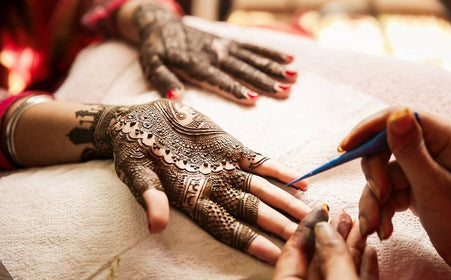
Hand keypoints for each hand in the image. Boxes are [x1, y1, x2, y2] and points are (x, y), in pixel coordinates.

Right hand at [93, 99, 309, 263]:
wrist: (138, 120)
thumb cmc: (133, 151)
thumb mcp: (136, 174)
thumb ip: (151, 197)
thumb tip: (156, 225)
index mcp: (193, 200)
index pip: (226, 227)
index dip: (250, 241)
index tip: (274, 255)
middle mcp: (215, 188)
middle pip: (252, 211)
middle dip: (278, 224)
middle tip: (306, 236)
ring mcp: (226, 168)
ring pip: (262, 189)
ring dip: (286, 201)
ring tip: (310, 212)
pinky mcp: (231, 147)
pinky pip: (260, 161)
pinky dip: (280, 169)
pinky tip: (300, 180)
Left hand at [131, 2, 295, 104]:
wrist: (159, 21)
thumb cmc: (155, 49)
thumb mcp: (151, 64)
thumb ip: (163, 80)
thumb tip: (175, 98)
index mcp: (194, 63)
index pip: (218, 78)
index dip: (235, 89)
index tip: (254, 99)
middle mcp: (213, 54)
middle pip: (242, 69)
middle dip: (264, 81)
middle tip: (285, 92)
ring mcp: (223, 46)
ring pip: (252, 58)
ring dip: (273, 68)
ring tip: (294, 78)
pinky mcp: (228, 41)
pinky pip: (252, 47)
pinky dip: (269, 52)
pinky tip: (289, 59)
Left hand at [273, 206, 378, 279]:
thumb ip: (332, 258)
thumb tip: (325, 230)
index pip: (291, 253)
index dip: (306, 228)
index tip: (320, 210)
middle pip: (318, 260)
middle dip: (333, 236)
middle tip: (343, 216)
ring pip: (338, 272)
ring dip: (351, 250)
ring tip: (360, 228)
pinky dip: (362, 270)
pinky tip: (370, 252)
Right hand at [339, 107, 450, 278]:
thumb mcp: (435, 187)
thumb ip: (410, 150)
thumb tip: (395, 113)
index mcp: (446, 137)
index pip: (399, 118)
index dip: (368, 130)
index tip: (344, 149)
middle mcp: (434, 147)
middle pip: (385, 148)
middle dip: (375, 177)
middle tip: (377, 197)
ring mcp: (425, 168)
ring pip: (383, 174)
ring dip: (375, 200)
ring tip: (376, 227)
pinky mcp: (418, 188)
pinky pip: (388, 191)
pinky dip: (382, 210)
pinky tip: (385, 229)